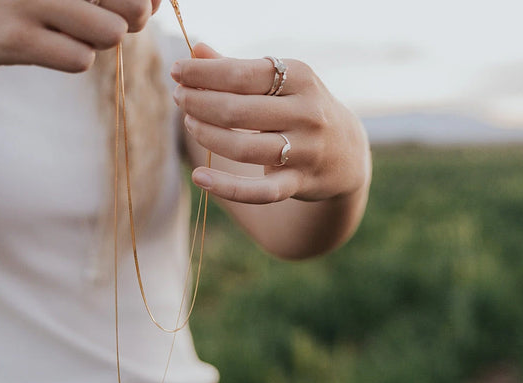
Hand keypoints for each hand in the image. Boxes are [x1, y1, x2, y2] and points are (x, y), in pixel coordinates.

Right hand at [0, 0, 161, 72]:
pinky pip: (79, 60)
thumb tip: (153, 3)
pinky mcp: (15, 38)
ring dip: (100, 41)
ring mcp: (31, 1)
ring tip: (74, 33)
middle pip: (134, 5)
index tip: (130, 3)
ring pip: (111, 35)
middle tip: (105, 18)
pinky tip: (50, 47)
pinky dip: (73, 58)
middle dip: (132, 18)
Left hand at [171, 44, 370, 204]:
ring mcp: (305, 150)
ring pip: (243, 148)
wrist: (345, 154)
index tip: (177, 72)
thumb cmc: (298, 109)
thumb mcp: (280, 83)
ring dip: (207, 135)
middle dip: (200, 103)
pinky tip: (199, 178)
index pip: (242, 74)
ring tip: (190, 124)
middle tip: (180, 98)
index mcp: (301, 78)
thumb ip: (238, 69)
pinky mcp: (299, 183)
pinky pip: (259, 191)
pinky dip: (227, 187)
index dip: (204, 73)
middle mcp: (307, 113)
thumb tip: (196, 51)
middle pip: (238, 111)